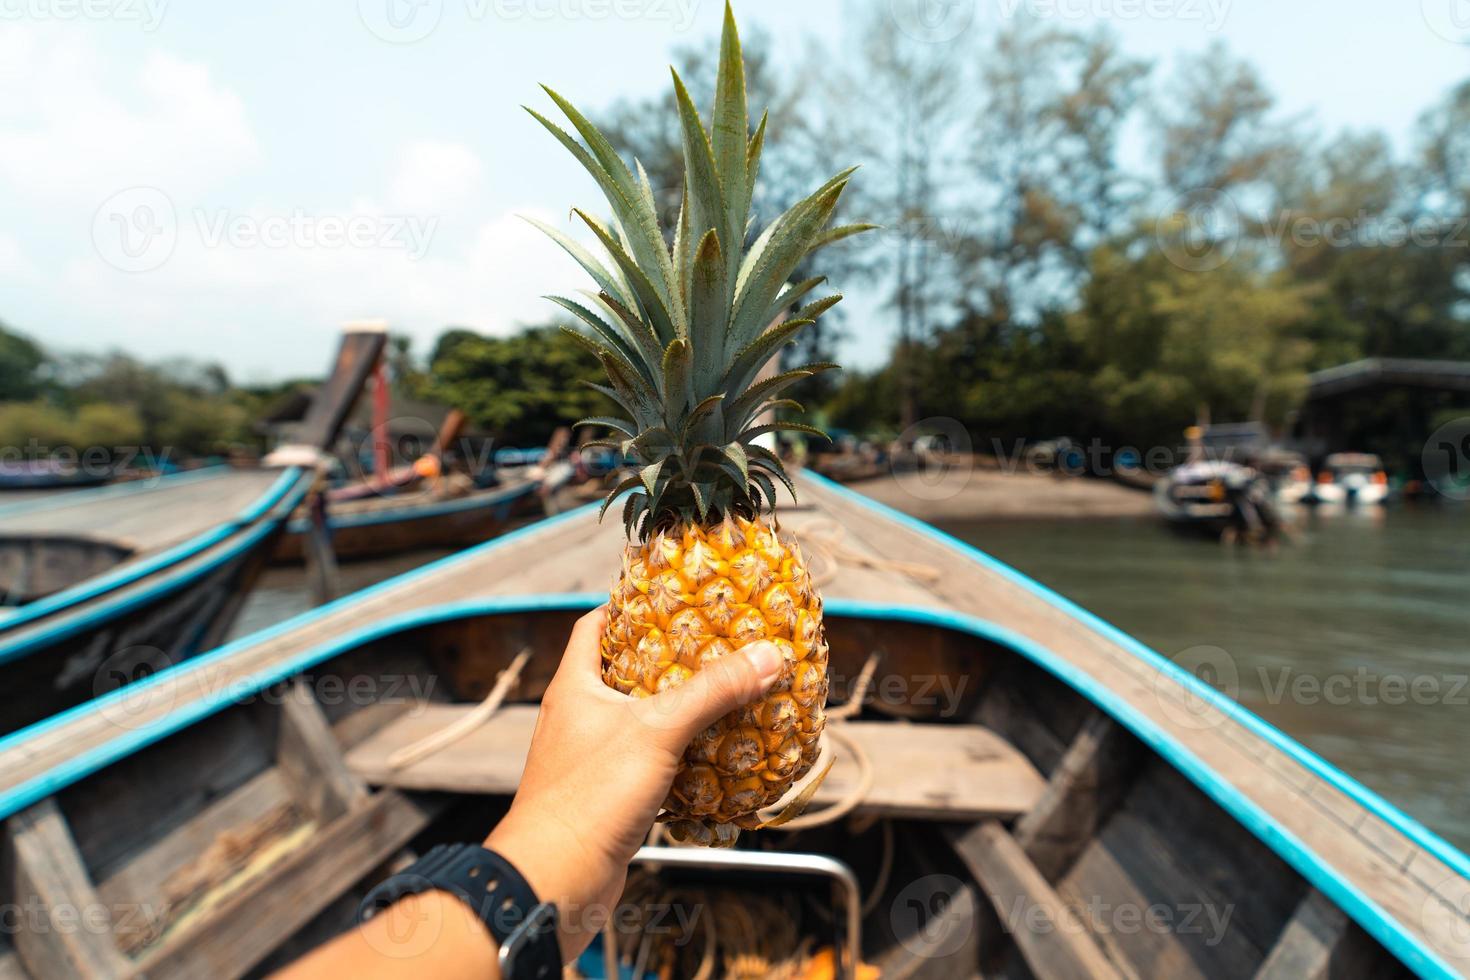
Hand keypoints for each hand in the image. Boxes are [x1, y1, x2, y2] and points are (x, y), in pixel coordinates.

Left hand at [485, 606, 784, 960]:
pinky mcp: (606, 797)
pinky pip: (649, 764)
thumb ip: (712, 691)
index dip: (632, 606)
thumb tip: (767, 655)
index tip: (676, 597)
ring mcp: (590, 758)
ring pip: (641, 722)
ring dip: (680, 714)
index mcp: (576, 686)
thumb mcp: (657, 731)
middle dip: (672, 663)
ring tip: (726, 699)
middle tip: (718, 650)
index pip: (598, 626)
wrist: (554, 881)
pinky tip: (715, 760)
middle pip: (626, 673)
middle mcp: (578, 717)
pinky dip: (679, 759)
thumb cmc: (588, 797)